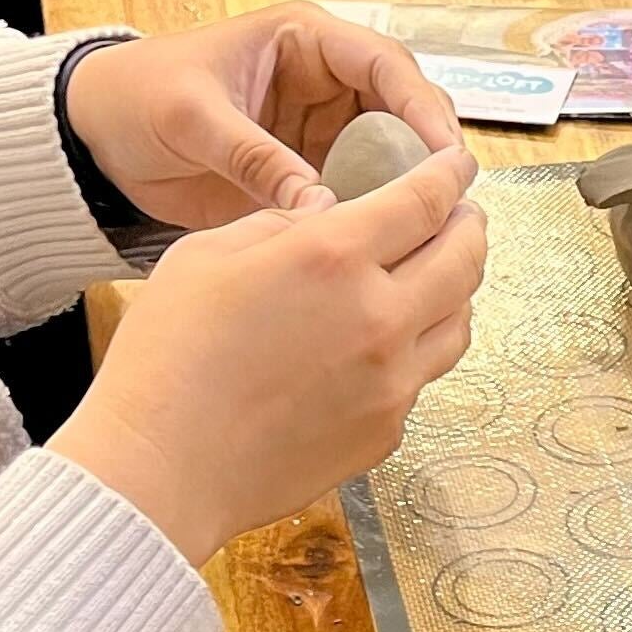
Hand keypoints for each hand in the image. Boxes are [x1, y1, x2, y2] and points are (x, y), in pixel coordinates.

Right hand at [49, 149, 485, 566]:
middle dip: (468, 225)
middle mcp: (380, 316)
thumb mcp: (207, 254)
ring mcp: (393, 379)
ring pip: (460, 320)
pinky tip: (394, 337)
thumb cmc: (167, 357)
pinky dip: (422, 343)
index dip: (450, 175)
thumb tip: (328, 214)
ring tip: (436, 272)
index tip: (459, 164)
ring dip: (457, 287)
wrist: (163, 466)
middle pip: (464, 258)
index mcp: (333, 257)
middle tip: (460, 214)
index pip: (423, 201)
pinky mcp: (388, 427)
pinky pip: (426, 373)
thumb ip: (281, 222)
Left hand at [62, 3, 466, 232]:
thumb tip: (315, 200)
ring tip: (426, 221)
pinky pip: (358, 189)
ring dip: (407, 184)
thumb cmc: (136, 97)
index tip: (442, 148)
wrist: (97, 139)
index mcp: (303, 39)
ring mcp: (322, 128)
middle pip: (403, 109)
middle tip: (447, 193)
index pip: (383, 62)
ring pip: (390, 153)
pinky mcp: (310, 171)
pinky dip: (374, 210)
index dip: (419, 104)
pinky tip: (384, 236)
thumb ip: (254, 155)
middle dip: (427, 148)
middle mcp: (325, 81)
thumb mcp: (192, 117)